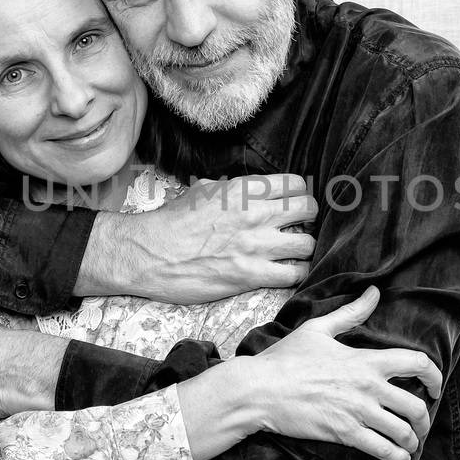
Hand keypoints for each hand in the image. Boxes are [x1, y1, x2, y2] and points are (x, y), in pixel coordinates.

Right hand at [80, 174, 317, 302]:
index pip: (296, 183)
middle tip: (298, 227)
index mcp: (243, 190)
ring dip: (304, 249)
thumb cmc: (171, 222)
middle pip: (309, 209)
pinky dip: (295, 274)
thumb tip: (241, 188)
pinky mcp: (251, 275)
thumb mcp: (201, 190)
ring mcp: (256, 246)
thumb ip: (228, 187)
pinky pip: (294, 274)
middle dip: (308, 218)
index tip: (294, 204)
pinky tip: (286, 273)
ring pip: (308, 243)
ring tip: (293, 253)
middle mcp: (255, 214)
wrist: (149, 253)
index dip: (299, 194)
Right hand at [239, 287, 442, 459]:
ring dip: (412, 441)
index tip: (434, 387)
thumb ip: (351, 313)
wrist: (259, 389)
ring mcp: (358, 411)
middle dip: (425, 418)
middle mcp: (368, 386)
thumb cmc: (286, 358)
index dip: (435, 376)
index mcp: (366, 360)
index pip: (417, 363)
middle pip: (416, 405)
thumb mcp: (318, 329)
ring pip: (403, 431)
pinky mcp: (345, 433)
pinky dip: (396, 457)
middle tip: (421, 424)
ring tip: (409, 444)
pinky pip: (382, 449)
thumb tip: (373, 292)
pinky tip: (398, 458)